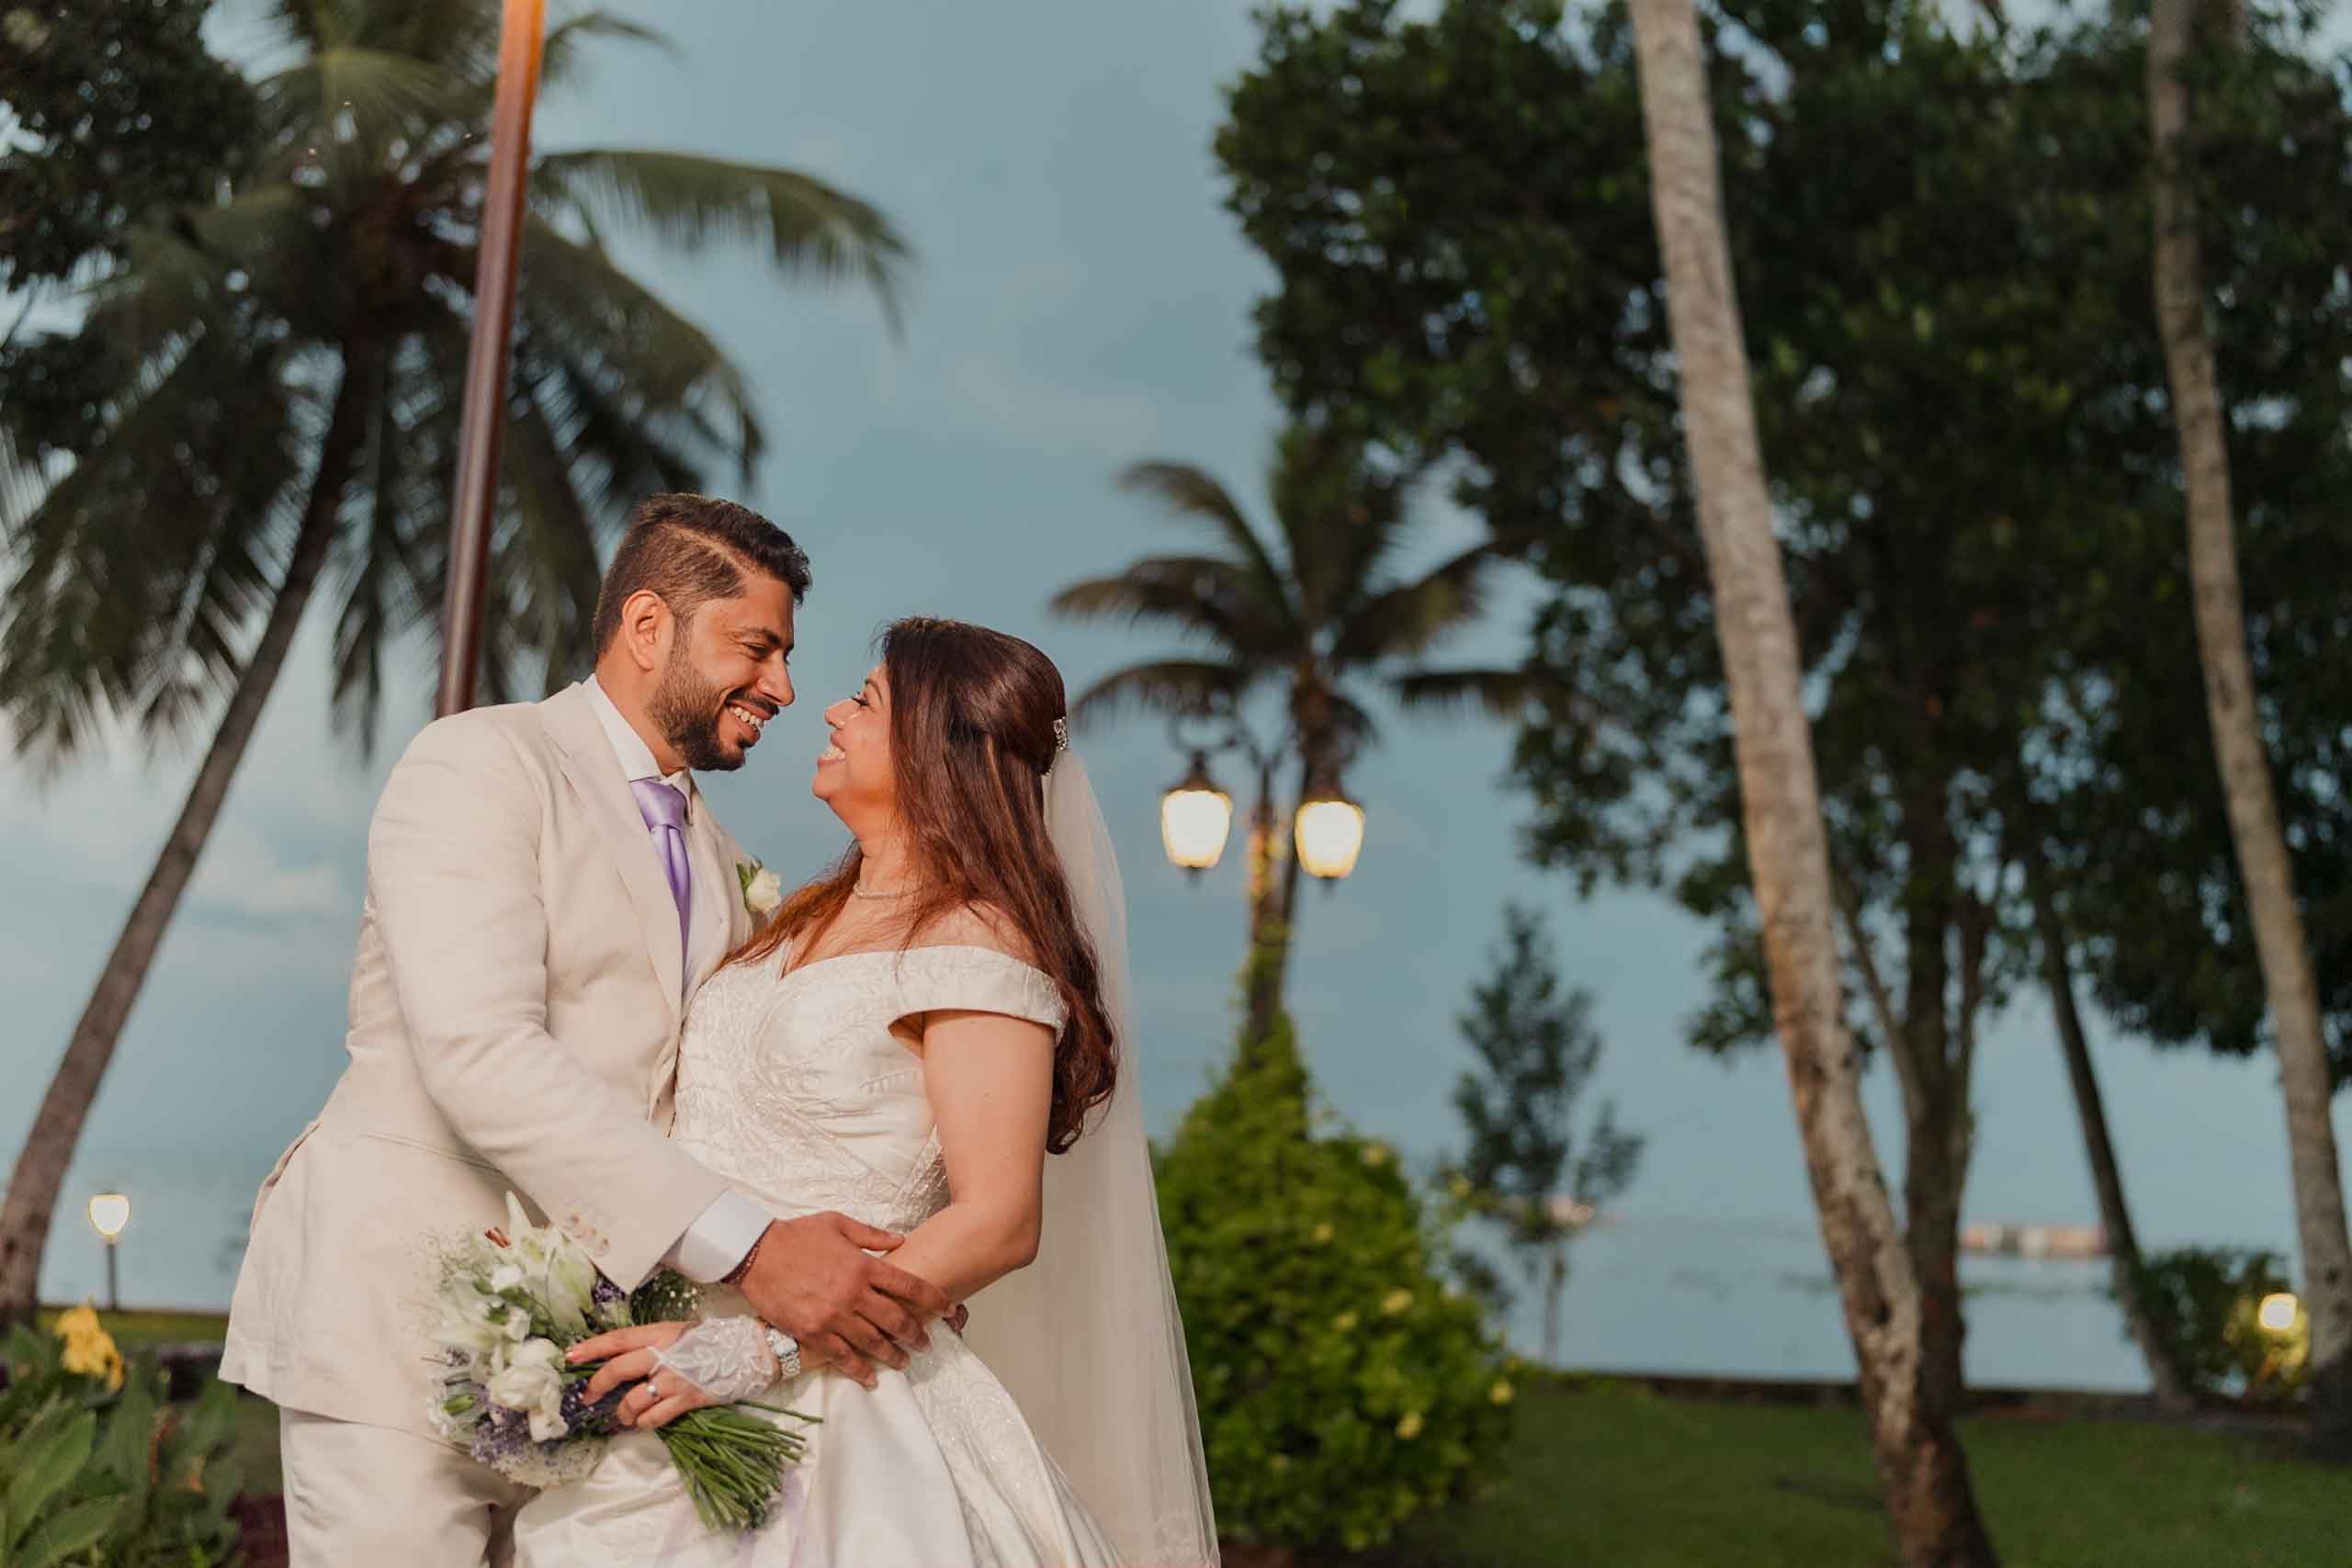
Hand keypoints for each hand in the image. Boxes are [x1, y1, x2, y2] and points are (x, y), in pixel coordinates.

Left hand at [566, 1323, 719, 1430]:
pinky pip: (654, 1418)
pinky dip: (643, 1423)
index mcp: (659, 1334)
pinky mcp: (687, 1399)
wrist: (747, 1352)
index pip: (617, 1340)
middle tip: (587, 1397)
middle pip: (618, 1370)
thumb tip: (619, 1360)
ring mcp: (675, 1379)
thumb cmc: (709, 1341)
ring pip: (632, 1401)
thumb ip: (651, 1345)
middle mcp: (664, 1355)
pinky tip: (644, 1421)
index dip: (591, 1348)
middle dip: (596, 1386)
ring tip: (624, 1415)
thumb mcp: (677, 1333)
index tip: (570, 1356)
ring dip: (622, 1412)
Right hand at [735, 1213, 955, 1387]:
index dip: (933, 1299)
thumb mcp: (838, 1224)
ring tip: (904, 1361)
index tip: (948, 1308)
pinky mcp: (813, 1333)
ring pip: (873, 1342)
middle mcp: (854, 1294)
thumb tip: (900, 1240)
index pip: (909, 1286)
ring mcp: (834, 1316)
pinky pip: (842, 1357)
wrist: (756, 1253)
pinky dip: (859, 1370)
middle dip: (916, 1334)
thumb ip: (872, 1235)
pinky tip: (871, 1379)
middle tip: (926, 1343)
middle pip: (896, 1319)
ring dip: (892, 1354)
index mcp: (864, 1265)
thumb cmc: (797, 1235)